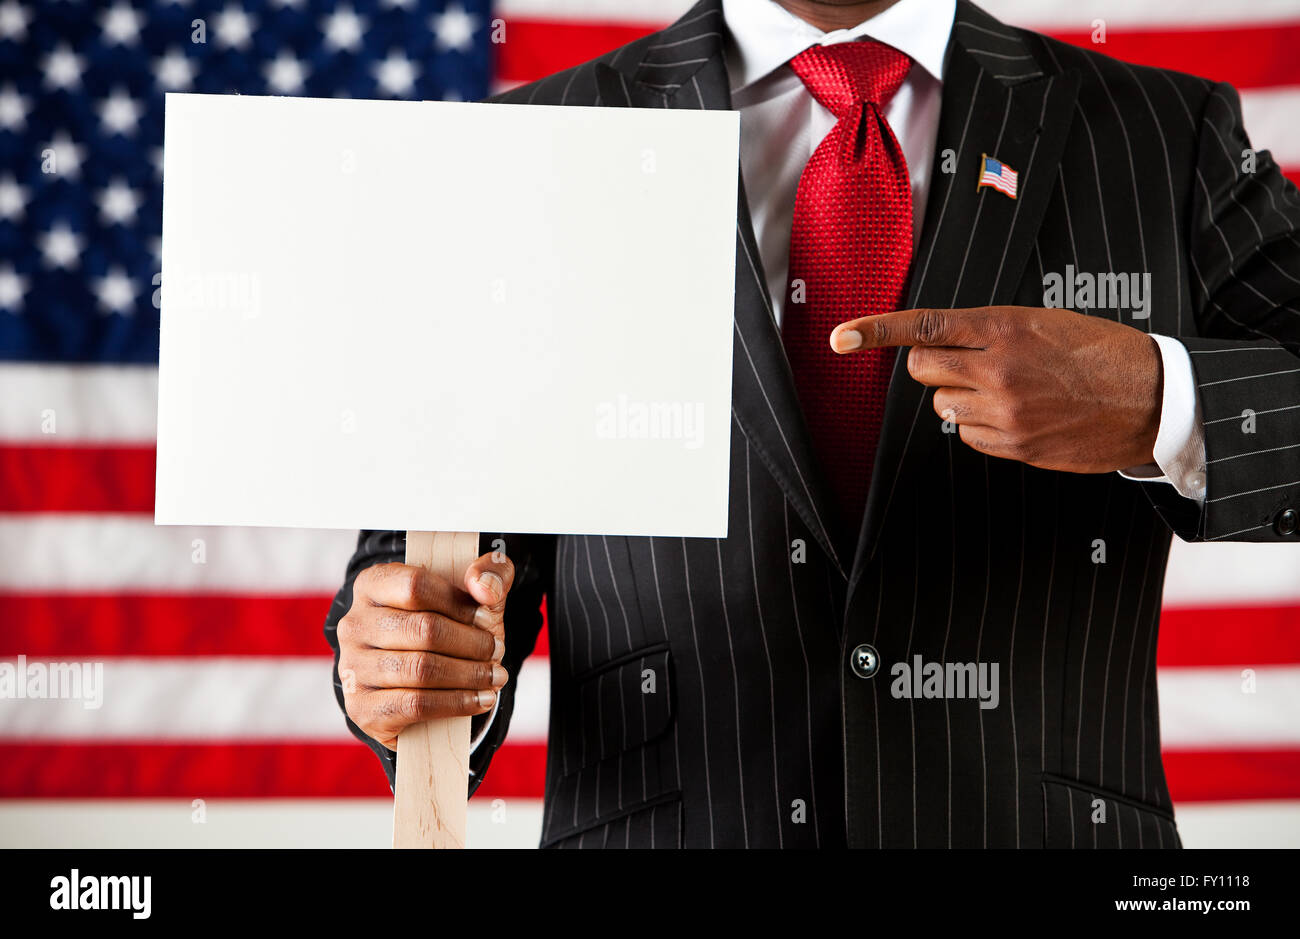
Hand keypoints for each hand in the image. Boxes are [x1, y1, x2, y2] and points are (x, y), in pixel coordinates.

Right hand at [337, 552, 512, 748]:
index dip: (459, 604)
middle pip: (423, 629)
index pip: (416, 585)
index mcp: (372, 585)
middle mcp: (354, 625)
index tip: (487, 619)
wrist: (419, 684)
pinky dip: (456, 703)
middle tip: (497, 651)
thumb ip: (490, 574)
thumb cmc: (445, 629)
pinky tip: (481, 699)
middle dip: (471, 643)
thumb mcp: (471, 596)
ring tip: (495, 676)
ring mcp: (353, 669)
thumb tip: (485, 587)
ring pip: (421, 669)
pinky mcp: (362, 709)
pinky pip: (415, 704)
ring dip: (469, 675)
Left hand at [829, 306, 1162, 472]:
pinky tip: (1018, 415)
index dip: (876, 330)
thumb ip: (989, 331)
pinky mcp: (1014, 446)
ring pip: (942, 406)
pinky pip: (967, 435)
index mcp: (1006, 328)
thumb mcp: (1045, 322)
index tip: (842, 336)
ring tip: (1009, 390)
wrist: (1153, 400)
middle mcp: (998, 370)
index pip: (926, 326)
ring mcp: (1005, 413)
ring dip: (961, 398)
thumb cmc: (1102, 353)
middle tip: (968, 362)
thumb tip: (940, 344)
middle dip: (932, 366)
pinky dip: (981, 426)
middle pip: (921, 370)